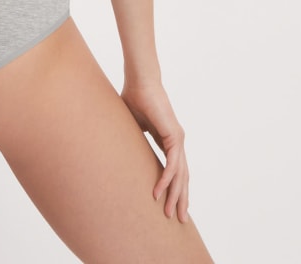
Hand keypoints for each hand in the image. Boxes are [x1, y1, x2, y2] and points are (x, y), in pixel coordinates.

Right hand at [121, 80, 190, 221]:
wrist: (140, 81)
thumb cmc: (134, 98)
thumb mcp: (132, 126)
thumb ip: (132, 139)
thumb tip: (118, 149)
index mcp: (168, 139)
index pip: (174, 169)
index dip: (173, 187)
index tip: (170, 204)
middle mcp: (176, 142)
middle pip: (181, 176)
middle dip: (180, 198)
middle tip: (178, 219)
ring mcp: (177, 139)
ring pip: (180, 174)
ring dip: (175, 195)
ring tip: (170, 213)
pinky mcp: (174, 136)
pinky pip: (172, 164)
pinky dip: (167, 179)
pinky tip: (160, 192)